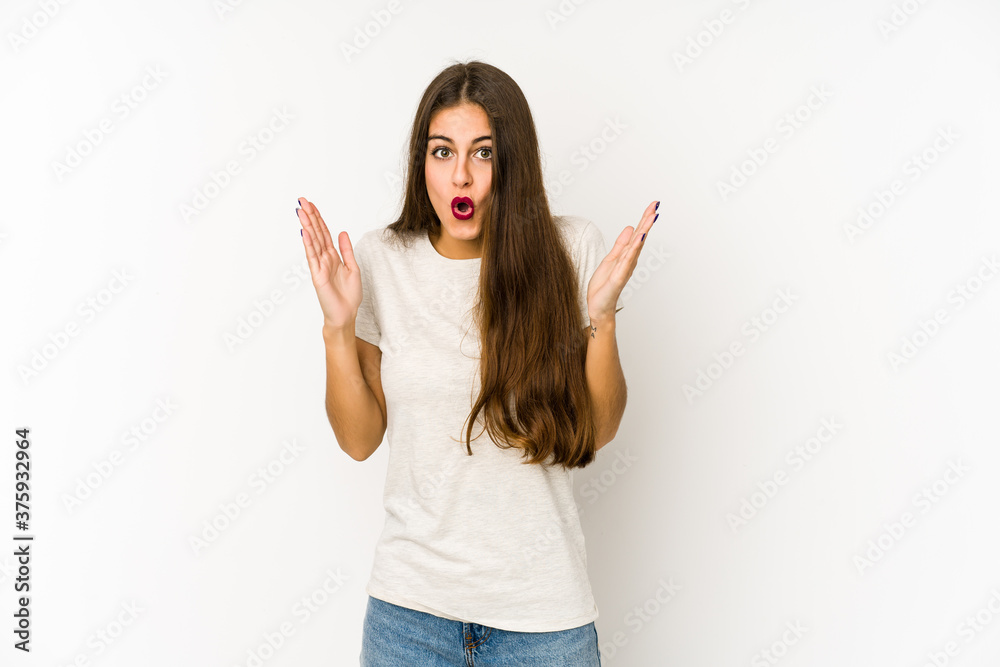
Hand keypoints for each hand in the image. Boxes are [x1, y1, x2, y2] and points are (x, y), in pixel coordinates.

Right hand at [296, 197, 361, 329]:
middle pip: (316, 233)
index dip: (318, 218)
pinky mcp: (317, 275)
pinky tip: (305, 233)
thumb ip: (346, 250)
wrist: (346, 315)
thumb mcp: (353, 268)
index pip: (324, 233)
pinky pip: (312, 257)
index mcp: (333, 257)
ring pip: (313, 242)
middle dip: (310, 217)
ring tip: (301, 211)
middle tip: (301, 201)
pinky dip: (309, 244)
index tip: (311, 205)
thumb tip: (343, 232)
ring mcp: (319, 266)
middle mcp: (324, 259)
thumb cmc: (348, 296)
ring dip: (307, 226)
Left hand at [586, 200, 658, 322]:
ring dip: (644, 231)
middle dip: (647, 221)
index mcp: (626, 256)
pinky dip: (634, 249)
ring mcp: (625, 269)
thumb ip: (620, 245)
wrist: (598, 307)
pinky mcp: (618, 277)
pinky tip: (639, 238)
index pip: (637, 234)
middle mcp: (629, 261)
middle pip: (640, 237)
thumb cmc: (604, 286)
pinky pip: (627, 260)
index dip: (644, 219)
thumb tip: (630, 228)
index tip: (653, 205)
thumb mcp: (610, 259)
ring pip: (636, 246)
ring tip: (651, 217)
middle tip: (656, 206)